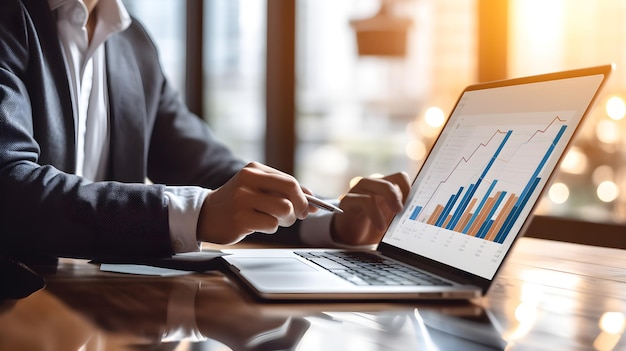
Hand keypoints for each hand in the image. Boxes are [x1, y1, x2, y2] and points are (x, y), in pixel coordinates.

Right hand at [196, 162, 315, 243]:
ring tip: (272, 220)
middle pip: (290, 192)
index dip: (304, 196)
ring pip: (284, 210)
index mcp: (254, 170)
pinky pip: (271, 225)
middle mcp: (248, 181)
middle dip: (300, 207)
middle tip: (299, 216)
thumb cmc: (238, 203)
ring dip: (284, 220)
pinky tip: (257, 225)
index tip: (309, 207)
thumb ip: (284, 192)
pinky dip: (270, 228)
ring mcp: (242, 199)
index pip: (289, 181)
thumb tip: (314, 201)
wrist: (206, 215)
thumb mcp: (258, 189)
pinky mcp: (240, 218)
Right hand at [331, 172, 410, 245]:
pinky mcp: (347, 200)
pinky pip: (362, 200)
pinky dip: (374, 214)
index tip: (411, 205)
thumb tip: (418, 215)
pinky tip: (380, 227)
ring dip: (385, 202)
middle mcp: (373, 185)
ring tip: (390, 221)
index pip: (400, 177)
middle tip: (400, 211)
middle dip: (397, 195)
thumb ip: (402, 214)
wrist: (351, 238)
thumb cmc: (373, 226)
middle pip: (390, 179)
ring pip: (374, 184)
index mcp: (385, 188)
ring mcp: (359, 191)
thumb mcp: (390, 220)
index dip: (408, 189)